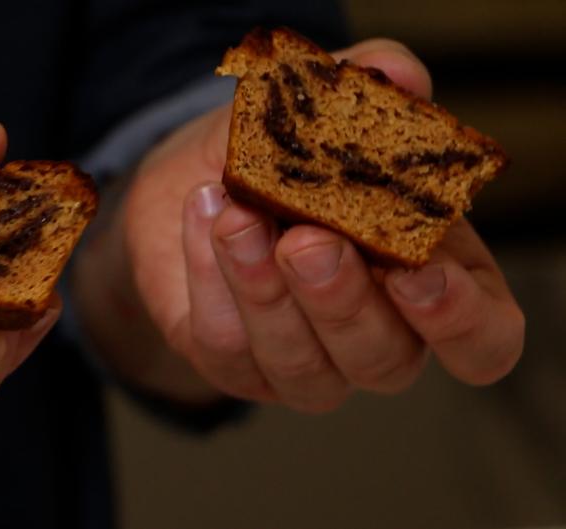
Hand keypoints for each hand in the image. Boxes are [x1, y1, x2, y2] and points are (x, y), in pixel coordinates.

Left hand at [119, 40, 523, 412]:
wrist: (200, 180)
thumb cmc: (286, 157)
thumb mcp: (327, 112)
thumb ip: (371, 87)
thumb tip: (401, 77)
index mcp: (433, 284)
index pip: (483, 340)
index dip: (459, 321)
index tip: (417, 272)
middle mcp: (377, 339)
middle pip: (383, 361)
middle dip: (341, 302)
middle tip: (306, 239)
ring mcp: (306, 363)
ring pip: (301, 367)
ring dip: (264, 292)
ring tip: (237, 216)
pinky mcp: (236, 365)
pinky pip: (226, 346)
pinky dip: (210, 278)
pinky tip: (205, 213)